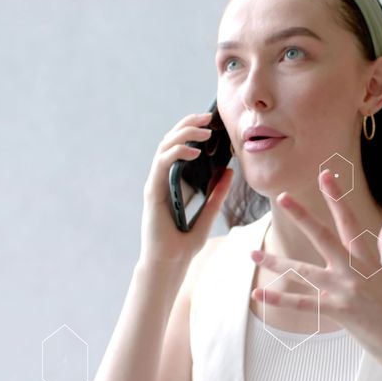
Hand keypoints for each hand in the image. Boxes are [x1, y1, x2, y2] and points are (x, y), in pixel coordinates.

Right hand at [139, 112, 233, 264]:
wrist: (169, 264)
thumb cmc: (185, 244)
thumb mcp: (208, 214)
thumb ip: (217, 194)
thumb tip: (229, 171)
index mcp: (174, 182)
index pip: (181, 148)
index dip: (193, 131)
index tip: (212, 122)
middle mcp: (162, 179)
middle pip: (171, 141)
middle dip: (188, 124)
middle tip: (208, 116)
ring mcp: (155, 184)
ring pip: (164, 147)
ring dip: (183, 134)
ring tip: (204, 130)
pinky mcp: (152, 192)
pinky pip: (162, 164)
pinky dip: (176, 153)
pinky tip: (194, 151)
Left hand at [250, 169, 381, 376]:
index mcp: (369, 261)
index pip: (350, 222)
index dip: (337, 198)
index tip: (326, 176)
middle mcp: (355, 271)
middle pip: (324, 237)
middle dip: (302, 216)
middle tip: (282, 196)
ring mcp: (346, 291)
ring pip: (305, 271)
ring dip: (277, 262)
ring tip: (254, 253)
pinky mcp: (340, 312)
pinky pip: (304, 304)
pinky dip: (280, 300)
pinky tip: (260, 295)